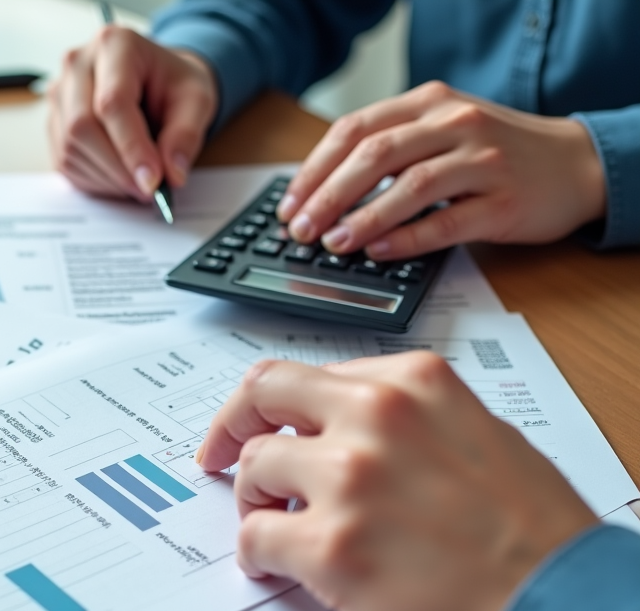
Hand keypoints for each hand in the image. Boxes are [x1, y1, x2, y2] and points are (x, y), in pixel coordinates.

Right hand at [47, 27, 217, 200]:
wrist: (155, 81)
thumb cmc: (172, 85)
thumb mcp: (197, 101)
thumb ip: (186, 136)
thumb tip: (171, 175)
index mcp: (115, 45)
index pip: (112, 103)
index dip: (132, 148)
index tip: (153, 182)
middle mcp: (77, 65)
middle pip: (83, 127)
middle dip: (118, 168)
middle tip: (149, 190)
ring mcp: (59, 94)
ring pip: (71, 148)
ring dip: (108, 178)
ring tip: (139, 181)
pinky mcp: (54, 123)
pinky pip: (66, 161)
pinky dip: (95, 180)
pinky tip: (120, 177)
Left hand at [196, 353, 597, 610]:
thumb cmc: (531, 535)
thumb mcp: (474, 435)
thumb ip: (402, 420)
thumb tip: (337, 432)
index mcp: (413, 383)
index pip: (307, 375)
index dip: (272, 405)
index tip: (254, 424)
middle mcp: (377, 417)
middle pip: (262, 394)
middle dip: (231, 427)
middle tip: (219, 458)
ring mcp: (351, 479)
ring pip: (252, 468)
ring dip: (251, 499)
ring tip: (274, 526)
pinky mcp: (332, 548)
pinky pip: (253, 537)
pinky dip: (253, 554)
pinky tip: (273, 568)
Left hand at [276, 81, 606, 259]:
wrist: (575, 166)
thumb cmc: (496, 154)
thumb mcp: (441, 133)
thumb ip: (391, 151)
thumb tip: (321, 193)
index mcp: (428, 104)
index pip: (355, 130)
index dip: (315, 169)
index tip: (289, 204)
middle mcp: (454, 124)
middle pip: (375, 155)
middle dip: (328, 195)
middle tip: (300, 229)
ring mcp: (481, 161)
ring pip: (409, 186)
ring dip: (363, 218)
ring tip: (333, 243)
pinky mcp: (502, 201)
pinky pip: (446, 221)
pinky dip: (407, 237)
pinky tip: (378, 251)